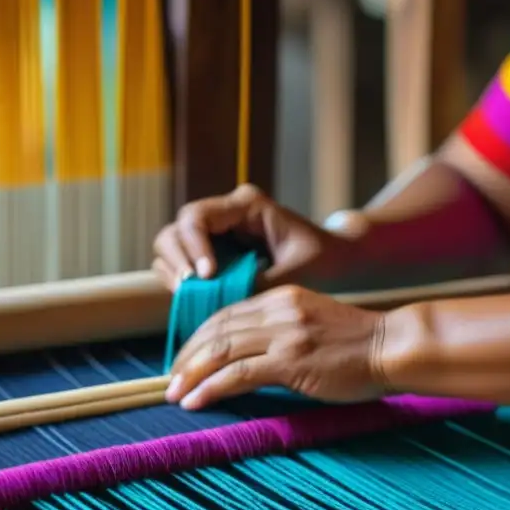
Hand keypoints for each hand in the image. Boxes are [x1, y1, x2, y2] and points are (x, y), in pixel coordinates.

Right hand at [152, 183, 364, 290]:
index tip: (206, 275)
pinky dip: (184, 284)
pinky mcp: (215, 255)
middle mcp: (225, 215)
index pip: (198, 217)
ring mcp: (217, 235)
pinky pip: (185, 266)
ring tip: (188, 299)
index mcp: (245, 206)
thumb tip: (221, 303)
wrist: (337, 259)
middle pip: (176, 230)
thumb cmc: (323, 258)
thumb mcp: (296, 271)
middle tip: (188, 290)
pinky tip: (195, 302)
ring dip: (175, 274)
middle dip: (177, 260)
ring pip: (173, 247)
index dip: (193, 246)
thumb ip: (260, 284)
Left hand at [164, 284, 389, 408]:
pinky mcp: (292, 360)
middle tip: (169, 379)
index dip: (199, 338)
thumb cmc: (360, 345)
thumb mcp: (313, 326)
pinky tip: (196, 400)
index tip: (185, 360)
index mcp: (282, 298)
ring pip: (221, 349)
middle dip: (187, 356)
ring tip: (174, 393)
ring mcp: (285, 333)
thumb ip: (281, 333)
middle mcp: (278, 309)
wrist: (393, 347)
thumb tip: (248, 359)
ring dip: (191, 373)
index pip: (226, 314)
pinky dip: (211, 387)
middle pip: (216, 328)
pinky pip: (239, 373)